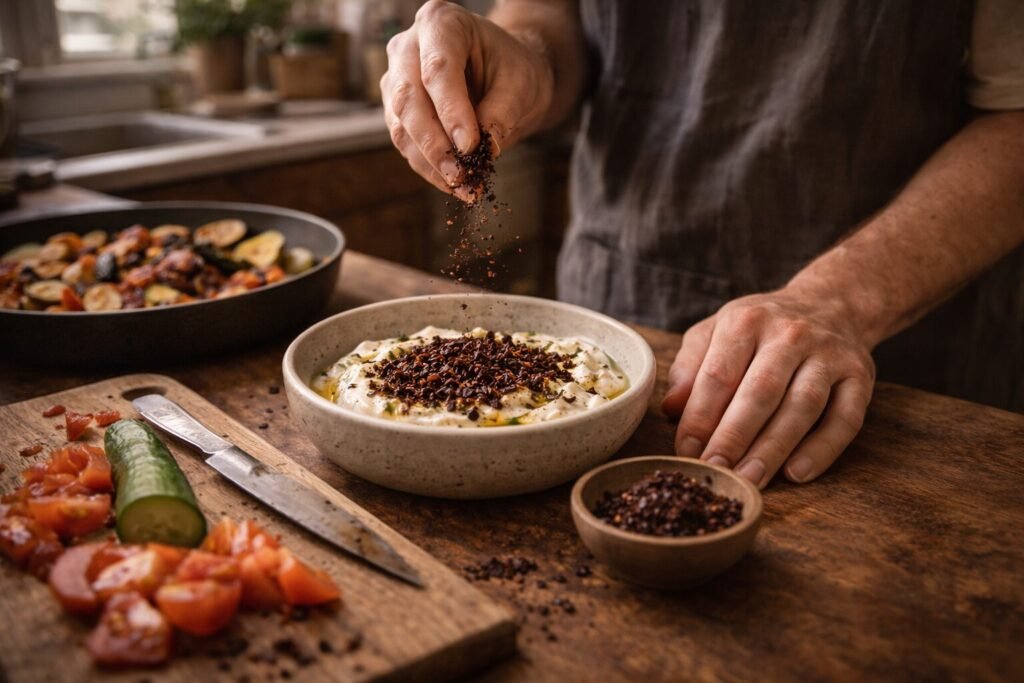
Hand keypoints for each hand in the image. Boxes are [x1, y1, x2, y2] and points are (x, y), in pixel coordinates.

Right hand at [380, 0, 554, 199]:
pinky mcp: (396, 110)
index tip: (470, 146)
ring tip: (463, 187)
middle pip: (409, 98)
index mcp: (441, 23)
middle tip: (460, 175)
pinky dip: (429, 168)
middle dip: (434, 144)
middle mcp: (408, 46)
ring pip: (401, 126)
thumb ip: (502, 111)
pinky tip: (454, 185)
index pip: (437, 68)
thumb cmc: (513, 69)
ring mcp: (396, 78)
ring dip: (430, 163)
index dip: (450, 110)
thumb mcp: (521, 83)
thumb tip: (484, 149)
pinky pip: (406, 144)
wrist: (505, 75)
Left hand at [661, 287, 875, 488]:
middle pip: (760, 392)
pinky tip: (797, 473)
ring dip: (773, 448)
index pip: (719, 374)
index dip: (700, 416)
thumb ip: (691, 367)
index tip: (686, 450)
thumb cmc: (762, 328)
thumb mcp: (717, 330)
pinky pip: (844, 418)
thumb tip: (670, 408)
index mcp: (746, 321)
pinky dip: (822, 449)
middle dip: (734, 437)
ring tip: (750, 480)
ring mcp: (828, 355)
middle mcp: (790, 334)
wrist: (832, 303)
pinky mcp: (859, 376)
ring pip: (801, 407)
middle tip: (716, 472)